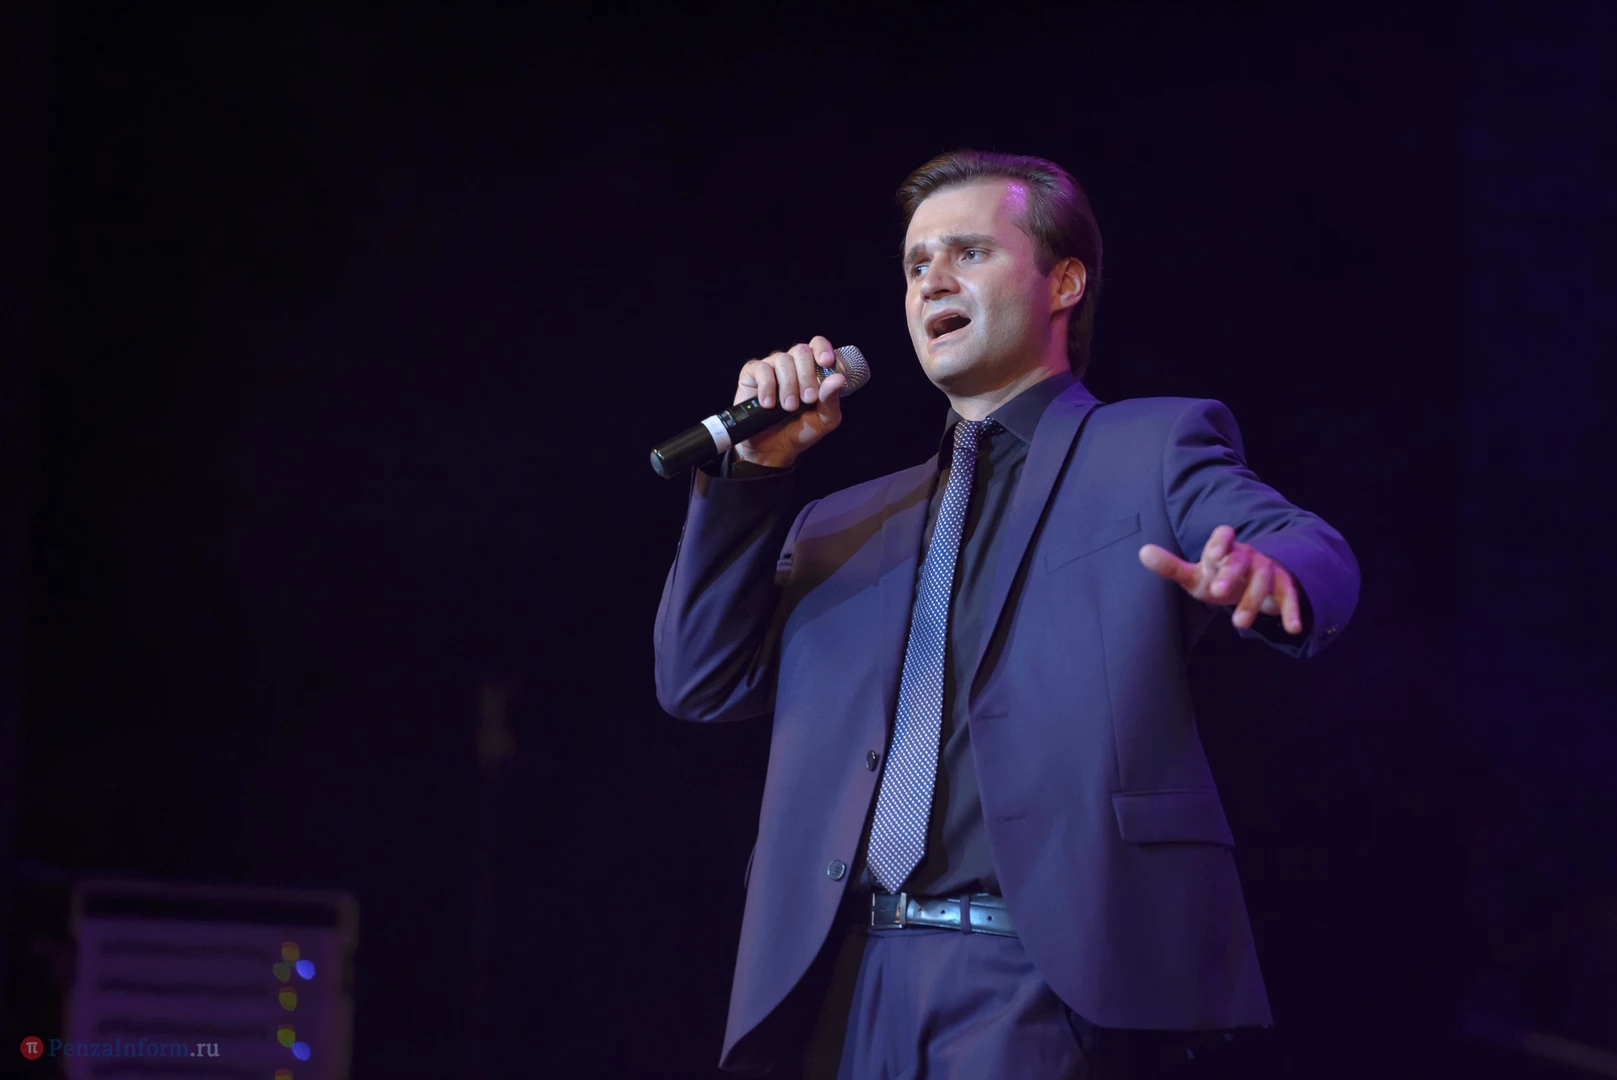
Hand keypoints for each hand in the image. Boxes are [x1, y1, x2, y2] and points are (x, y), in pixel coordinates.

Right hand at [731, 336, 845, 468]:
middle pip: (801, 351)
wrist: (773, 450)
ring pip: (782, 359)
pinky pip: (761, 368)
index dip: (822, 349)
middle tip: (808, 399)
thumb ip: (831, 399)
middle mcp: (792, 364)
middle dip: (806, 375)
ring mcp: (771, 367)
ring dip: (788, 385)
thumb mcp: (824, 419)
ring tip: (788, 407)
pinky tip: (768, 404)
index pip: (817, 345)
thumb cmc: (800, 431)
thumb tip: (838, 379)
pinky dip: (767, 386)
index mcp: (811, 369)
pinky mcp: (752, 374)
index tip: (826, 363)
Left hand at [1138, 525, 1305, 634]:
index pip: (1223, 537)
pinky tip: (1293, 629)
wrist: (1252, 584)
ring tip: (1239, 624)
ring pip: (1263, 580)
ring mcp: (1267, 569)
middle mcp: (1247, 556)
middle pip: (1241, 560)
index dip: (1219, 542)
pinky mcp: (1284, 586)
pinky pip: (1289, 596)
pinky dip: (1292, 611)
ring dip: (1252, 601)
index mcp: (1224, 549)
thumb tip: (1142, 551)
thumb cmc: (1217, 578)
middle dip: (1231, 574)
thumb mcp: (1194, 575)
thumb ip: (1170, 566)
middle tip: (1217, 593)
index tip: (1211, 554)